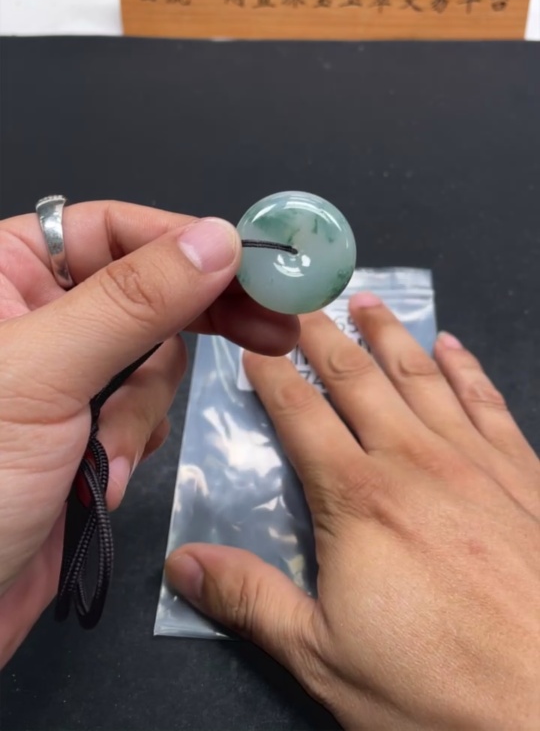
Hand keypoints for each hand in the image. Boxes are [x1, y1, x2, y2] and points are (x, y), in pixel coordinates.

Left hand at [0, 201, 298, 665]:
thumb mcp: (45, 373)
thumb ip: (135, 300)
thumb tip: (218, 237)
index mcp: (5, 272)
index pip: (113, 229)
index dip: (186, 243)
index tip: (255, 268)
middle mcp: (35, 313)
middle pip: (147, 290)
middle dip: (193, 324)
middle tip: (271, 333)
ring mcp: (61, 375)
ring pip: (151, 359)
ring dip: (141, 411)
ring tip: (107, 455)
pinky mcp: (81, 430)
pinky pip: (140, 412)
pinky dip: (132, 445)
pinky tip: (103, 481)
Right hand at [167, 296, 539, 730]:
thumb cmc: (439, 688)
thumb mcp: (324, 656)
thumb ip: (251, 599)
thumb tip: (181, 561)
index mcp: (358, 499)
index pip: (301, 416)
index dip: (272, 376)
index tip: (253, 344)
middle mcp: (415, 462)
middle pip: (358, 379)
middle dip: (324, 337)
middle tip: (302, 302)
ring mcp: (476, 462)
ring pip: (422, 376)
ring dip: (390, 335)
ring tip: (367, 301)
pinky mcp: (524, 475)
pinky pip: (488, 401)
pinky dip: (466, 367)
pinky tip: (452, 346)